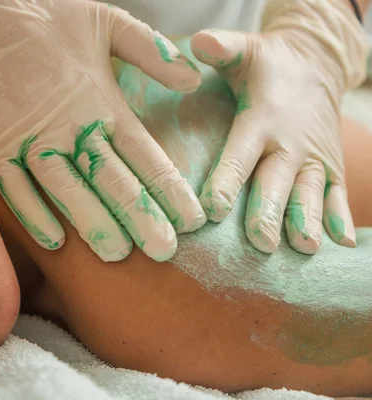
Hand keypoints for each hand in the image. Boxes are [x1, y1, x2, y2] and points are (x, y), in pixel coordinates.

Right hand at [0, 0, 205, 261]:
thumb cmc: (53, 16)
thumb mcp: (110, 22)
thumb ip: (152, 53)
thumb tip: (194, 77)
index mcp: (102, 102)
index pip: (144, 154)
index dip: (168, 188)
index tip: (191, 220)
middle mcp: (69, 124)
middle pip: (109, 178)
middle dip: (139, 216)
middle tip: (164, 251)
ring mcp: (28, 135)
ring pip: (64, 187)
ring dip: (90, 222)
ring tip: (116, 254)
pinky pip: (13, 184)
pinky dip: (32, 212)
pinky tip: (54, 240)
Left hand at [190, 0, 367, 253]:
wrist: (315, 66)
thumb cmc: (266, 66)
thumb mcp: (244, 50)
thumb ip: (222, 48)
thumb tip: (199, 41)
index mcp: (261, 118)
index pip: (241, 153)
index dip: (226, 181)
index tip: (212, 208)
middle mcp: (289, 142)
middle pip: (277, 181)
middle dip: (269, 211)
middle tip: (260, 241)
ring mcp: (314, 157)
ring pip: (310, 194)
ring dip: (307, 220)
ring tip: (305, 247)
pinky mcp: (331, 167)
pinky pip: (337, 194)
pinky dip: (340, 217)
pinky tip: (341, 243)